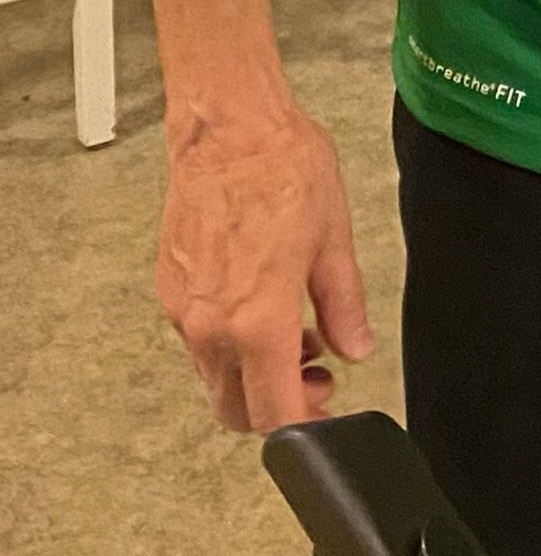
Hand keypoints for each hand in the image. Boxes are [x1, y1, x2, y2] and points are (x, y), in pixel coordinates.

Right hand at [158, 105, 373, 432]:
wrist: (229, 129)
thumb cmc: (283, 169)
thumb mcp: (333, 240)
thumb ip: (345, 306)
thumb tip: (356, 347)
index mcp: (256, 321)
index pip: (273, 412)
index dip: (305, 427)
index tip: (327, 416)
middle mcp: (210, 327)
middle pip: (235, 408)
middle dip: (278, 406)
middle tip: (316, 375)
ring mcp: (182, 311)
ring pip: (215, 377)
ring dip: (254, 374)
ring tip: (298, 333)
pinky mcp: (169, 290)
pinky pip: (199, 341)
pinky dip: (230, 343)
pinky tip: (262, 307)